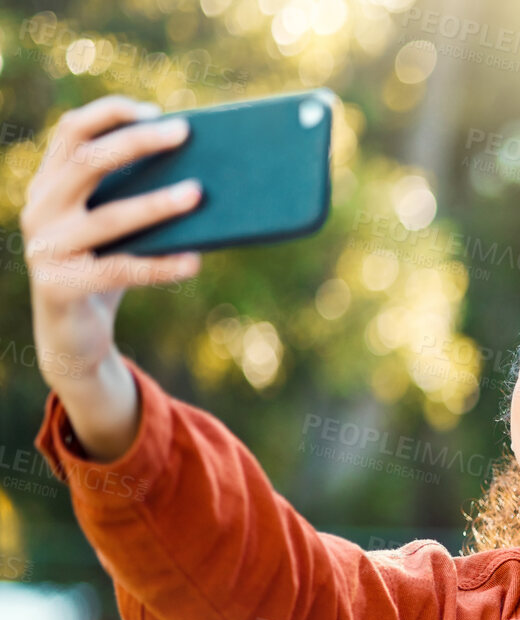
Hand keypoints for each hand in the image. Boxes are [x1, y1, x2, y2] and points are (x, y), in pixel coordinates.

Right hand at [22, 95, 201, 386]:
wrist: (73, 335)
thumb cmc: (105, 268)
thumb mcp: (117, 228)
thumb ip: (136, 197)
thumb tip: (205, 170)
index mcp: (50, 185)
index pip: (71, 132)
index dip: (109, 114)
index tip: (154, 110)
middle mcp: (40, 209)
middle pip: (87, 163)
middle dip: (137, 143)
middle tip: (184, 132)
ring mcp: (46, 248)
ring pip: (108, 219)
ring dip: (156, 204)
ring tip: (198, 193)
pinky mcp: (60, 287)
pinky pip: (120, 271)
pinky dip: (160, 266)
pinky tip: (194, 261)